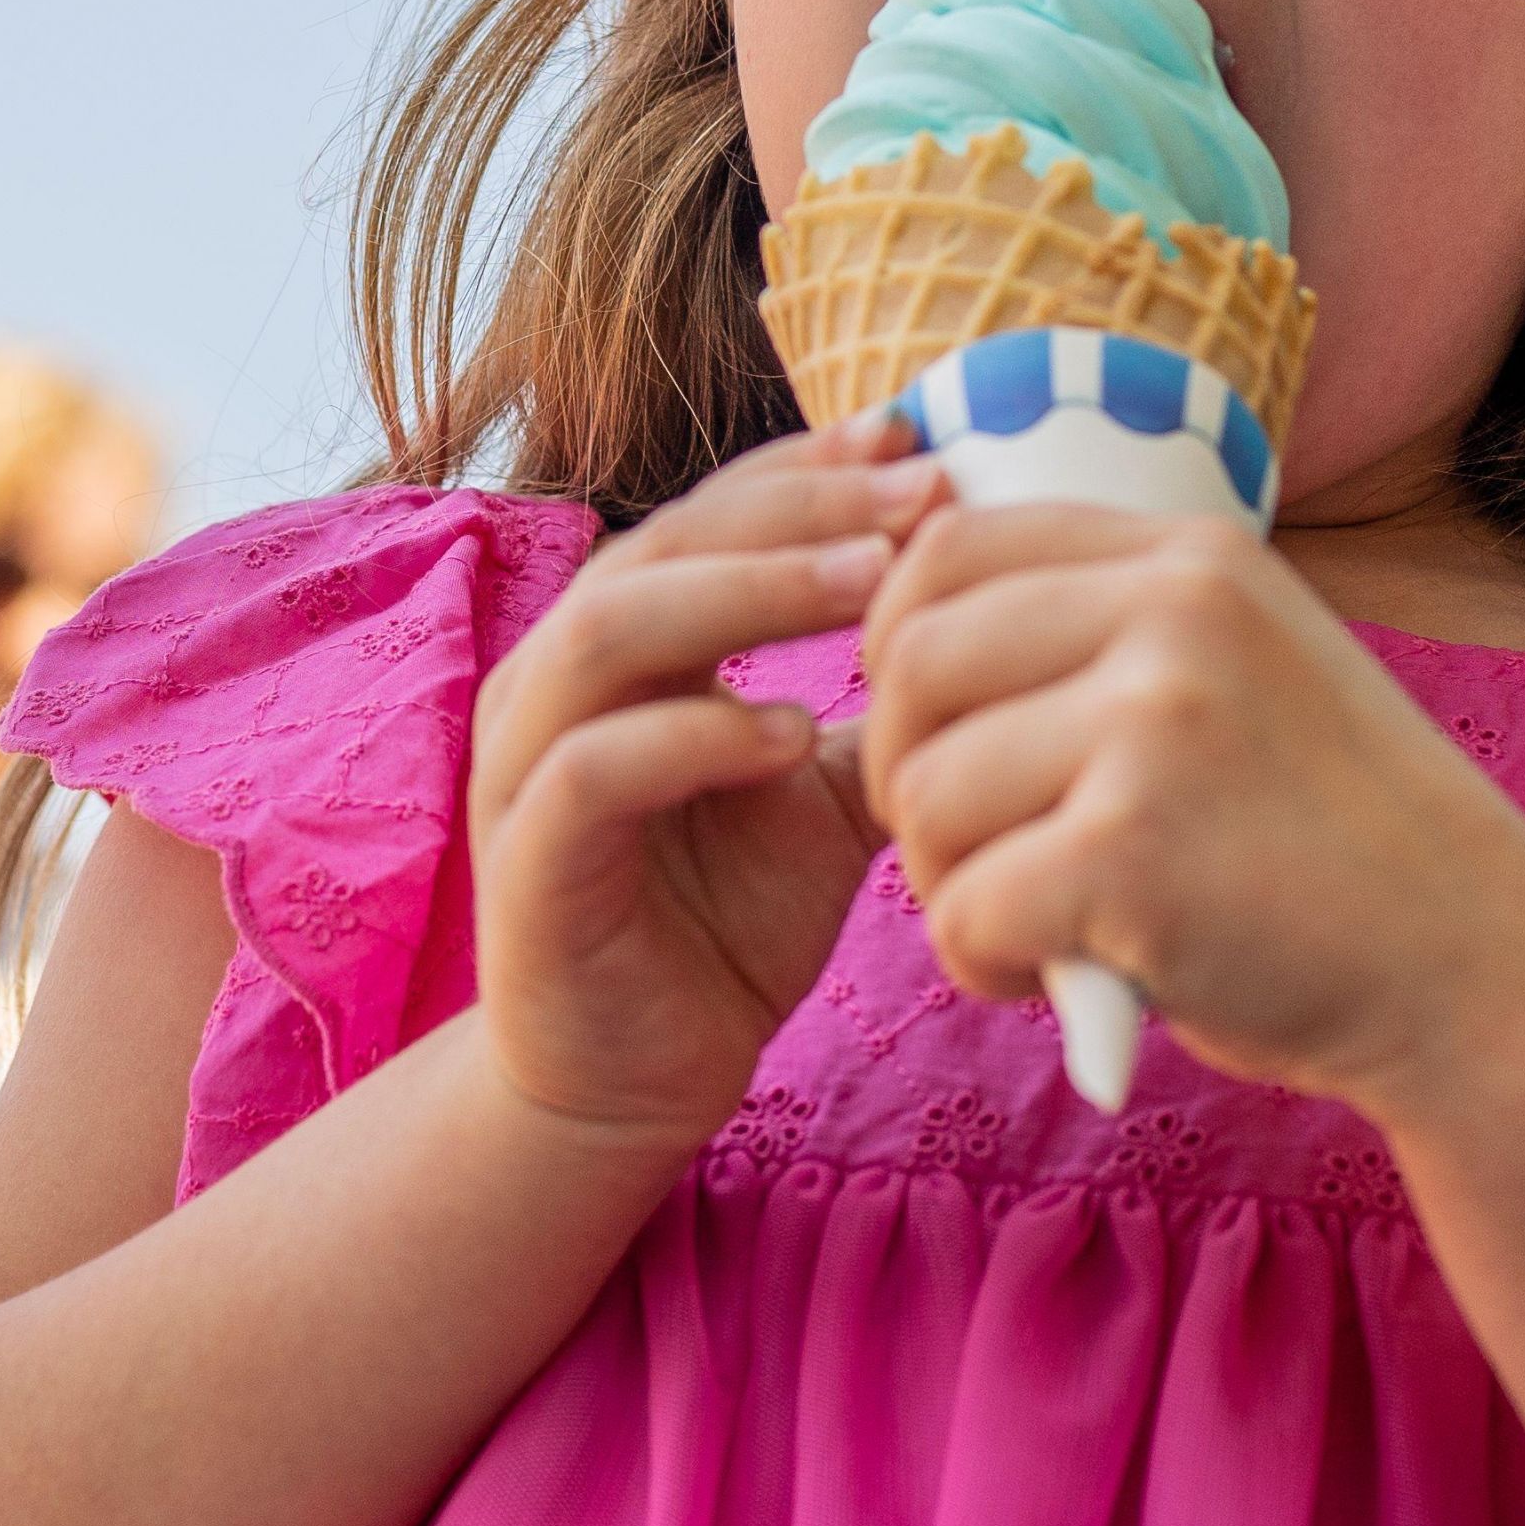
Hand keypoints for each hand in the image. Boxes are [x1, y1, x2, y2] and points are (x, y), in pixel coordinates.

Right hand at [468, 418, 935, 1148]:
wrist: (636, 1082)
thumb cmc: (723, 924)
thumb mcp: (825, 798)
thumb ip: (882, 711)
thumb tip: (1001, 619)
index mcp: (622, 646)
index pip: (708, 515)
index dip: (808, 469)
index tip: (919, 443)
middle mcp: (553, 681)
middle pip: (663, 544)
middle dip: (798, 510)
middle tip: (920, 499)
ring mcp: (522, 765)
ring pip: (610, 629)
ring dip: (745, 594)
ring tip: (873, 587)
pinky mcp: (525, 863)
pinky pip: (591, 770)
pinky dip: (692, 736)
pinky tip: (790, 732)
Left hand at [858, 504, 1524, 1117]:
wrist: (1481, 975)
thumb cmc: (1337, 845)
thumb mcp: (1245, 672)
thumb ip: (1113, 632)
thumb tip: (901, 627)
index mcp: (1194, 557)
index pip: (951, 547)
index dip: (898, 646)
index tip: (933, 733)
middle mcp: (1174, 614)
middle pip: (912, 662)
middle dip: (903, 771)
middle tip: (967, 851)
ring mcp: (1155, 729)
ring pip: (923, 791)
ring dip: (941, 879)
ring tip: (1023, 922)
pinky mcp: (1132, 857)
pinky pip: (962, 905)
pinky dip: (978, 961)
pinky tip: (1043, 980)